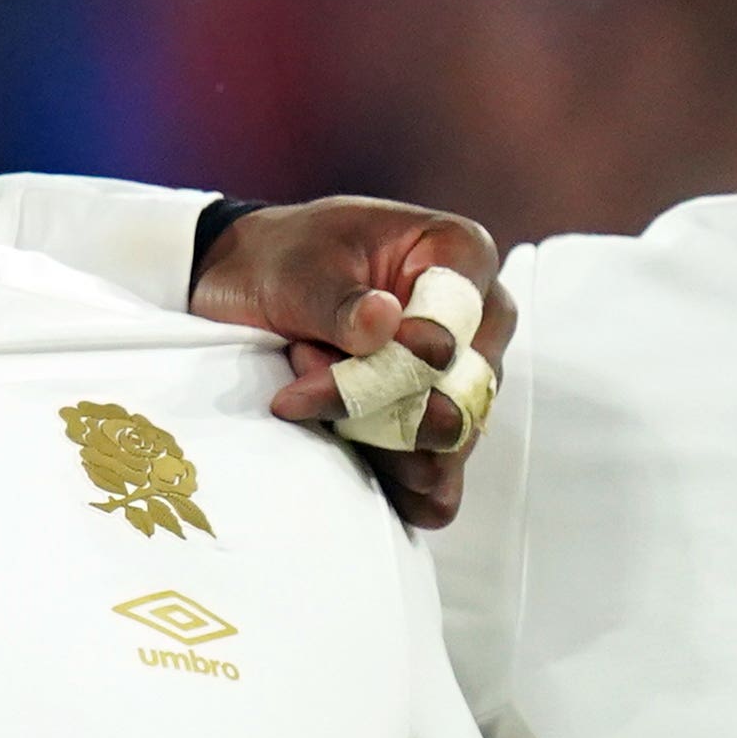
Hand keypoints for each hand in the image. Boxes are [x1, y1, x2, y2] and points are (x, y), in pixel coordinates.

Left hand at [187, 196, 517, 530]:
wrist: (255, 287)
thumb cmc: (285, 262)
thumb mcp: (297, 270)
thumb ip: (339, 301)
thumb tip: (382, 324)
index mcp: (462, 255)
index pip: (458, 322)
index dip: (402, 353)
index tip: (328, 352)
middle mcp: (482, 319)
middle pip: (460, 390)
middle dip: (373, 398)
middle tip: (299, 369)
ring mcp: (467, 376)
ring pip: (447, 439)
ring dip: (369, 433)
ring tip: (302, 396)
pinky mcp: (436, 424)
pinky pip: (438, 479)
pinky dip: (391, 482)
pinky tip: (345, 465)